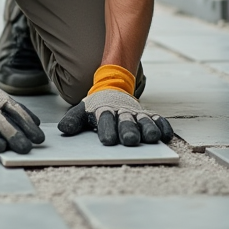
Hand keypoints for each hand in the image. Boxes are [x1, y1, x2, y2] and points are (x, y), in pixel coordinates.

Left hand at [57, 88, 173, 146]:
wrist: (112, 88)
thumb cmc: (96, 106)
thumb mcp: (82, 111)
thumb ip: (74, 120)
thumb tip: (63, 130)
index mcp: (104, 111)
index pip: (105, 120)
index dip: (107, 129)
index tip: (108, 141)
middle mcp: (122, 112)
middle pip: (126, 121)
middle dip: (128, 130)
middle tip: (129, 140)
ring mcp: (137, 113)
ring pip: (144, 121)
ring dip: (148, 129)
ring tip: (151, 138)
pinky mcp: (149, 115)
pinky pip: (159, 120)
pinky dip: (163, 126)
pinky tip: (166, 135)